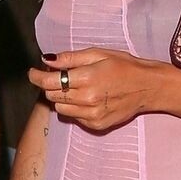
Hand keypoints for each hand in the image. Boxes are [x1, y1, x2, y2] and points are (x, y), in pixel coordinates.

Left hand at [30, 49, 166, 133]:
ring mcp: (92, 114)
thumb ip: (70, 58)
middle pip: (52, 96)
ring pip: (60, 108)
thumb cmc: (124, 66)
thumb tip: (47, 60)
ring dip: (62, 98)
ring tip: (77, 88)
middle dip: (51, 85)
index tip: (33, 73)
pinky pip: (74, 117)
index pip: (50, 82)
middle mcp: (88, 99)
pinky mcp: (96, 125)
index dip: (36, 77)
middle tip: (60, 76)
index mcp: (87, 78)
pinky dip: (74, 108)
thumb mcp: (98, 54)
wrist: (148, 87)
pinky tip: (88, 99)